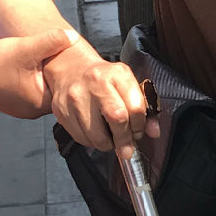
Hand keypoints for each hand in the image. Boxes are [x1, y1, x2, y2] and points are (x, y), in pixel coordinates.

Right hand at [0, 28, 75, 117]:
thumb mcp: (26, 48)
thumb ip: (52, 41)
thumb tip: (74, 37)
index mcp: (40, 104)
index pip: (66, 90)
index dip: (71, 73)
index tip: (75, 59)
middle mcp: (32, 112)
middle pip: (55, 92)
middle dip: (58, 75)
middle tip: (63, 56)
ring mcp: (22, 110)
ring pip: (43, 91)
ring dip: (45, 77)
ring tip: (48, 59)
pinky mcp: (12, 104)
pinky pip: (31, 92)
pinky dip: (34, 80)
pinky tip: (32, 66)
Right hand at [43, 35, 159, 158]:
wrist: (71, 68)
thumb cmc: (103, 79)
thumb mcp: (127, 85)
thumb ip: (144, 108)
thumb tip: (154, 133)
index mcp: (117, 74)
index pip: (136, 106)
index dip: (139, 126)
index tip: (137, 133)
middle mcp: (96, 82)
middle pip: (117, 118)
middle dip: (124, 140)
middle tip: (126, 148)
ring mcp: (76, 96)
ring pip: (97, 135)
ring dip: (107, 144)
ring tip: (109, 138)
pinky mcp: (61, 110)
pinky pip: (81, 138)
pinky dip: (91, 142)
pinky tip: (94, 132)